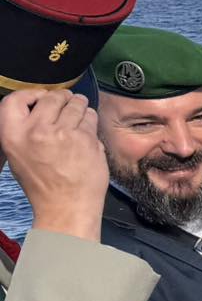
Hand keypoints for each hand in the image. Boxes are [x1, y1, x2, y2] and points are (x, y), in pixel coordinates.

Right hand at [0, 90, 108, 241]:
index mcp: (13, 135)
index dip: (31, 94)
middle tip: (66, 106)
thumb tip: (37, 105)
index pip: (14, 99)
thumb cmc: (43, 183)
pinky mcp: (85, 138)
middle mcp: (36, 131)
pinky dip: (90, 120)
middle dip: (62, 98)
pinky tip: (86, 132)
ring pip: (75, 103)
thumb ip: (24, 129)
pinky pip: (90, 116)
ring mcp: (63, 133)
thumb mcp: (18, 155)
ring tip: (78, 118)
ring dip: (79, 106)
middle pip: (52, 97)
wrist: (66, 206)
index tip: (41, 97)